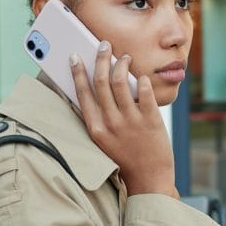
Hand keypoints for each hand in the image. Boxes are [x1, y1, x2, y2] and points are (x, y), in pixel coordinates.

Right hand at [70, 42, 177, 197]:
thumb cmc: (125, 157)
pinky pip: (144, 92)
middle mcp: (110, 123)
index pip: (82, 93)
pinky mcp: (150, 120)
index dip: (77, 72)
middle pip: (101, 81)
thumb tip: (97, 85)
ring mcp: (130, 121)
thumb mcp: (104, 140)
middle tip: (104, 45)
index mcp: (95, 128)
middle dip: (100, 58)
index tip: (75, 56)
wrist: (148, 179)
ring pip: (121, 82)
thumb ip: (99, 116)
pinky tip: (141, 76)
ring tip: (125, 57)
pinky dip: (142, 80)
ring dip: (121, 64)